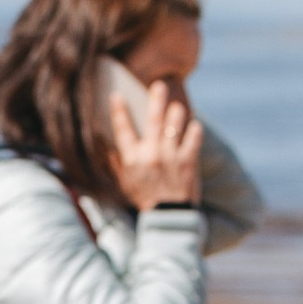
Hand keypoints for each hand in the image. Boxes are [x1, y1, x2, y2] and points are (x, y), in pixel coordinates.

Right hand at [110, 75, 203, 211]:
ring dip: (177, 112)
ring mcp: (170, 156)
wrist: (167, 218)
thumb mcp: (125, 183)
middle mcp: (150, 154)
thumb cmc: (144, 200)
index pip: (122, 129)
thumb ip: (117, 164)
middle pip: (153, 119)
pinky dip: (194, 129)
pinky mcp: (188, 161)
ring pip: (175, 123)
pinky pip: (193, 137)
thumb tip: (108, 148)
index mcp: (132, 158)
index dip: (119, 110)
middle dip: (156, 99)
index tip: (117, 95)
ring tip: (178, 107)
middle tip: (159, 85)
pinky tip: (194, 126)